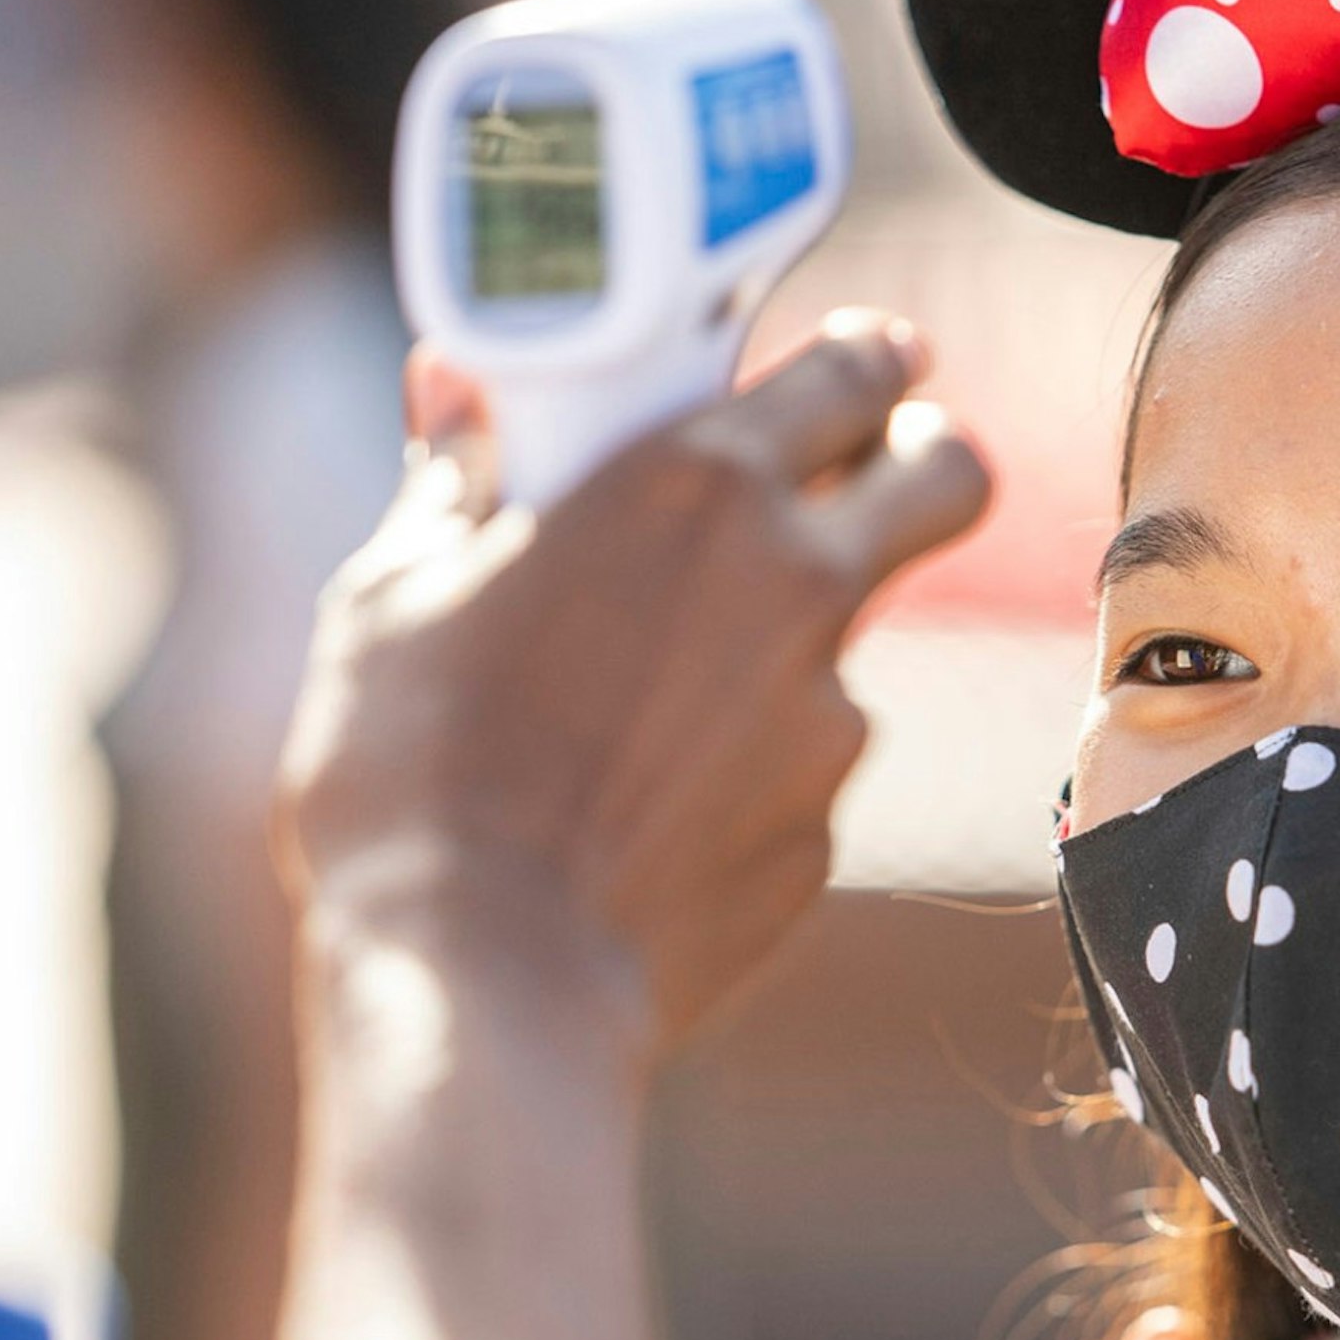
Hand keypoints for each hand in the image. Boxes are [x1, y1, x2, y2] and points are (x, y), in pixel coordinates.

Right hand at [280, 312, 989, 1046]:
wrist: (482, 981)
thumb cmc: (413, 771)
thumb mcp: (393, 593)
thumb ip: (455, 476)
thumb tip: (453, 388)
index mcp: (695, 485)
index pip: (854, 369)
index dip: (868, 358)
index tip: (864, 361)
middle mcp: (795, 585)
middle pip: (946, 477)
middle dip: (924, 461)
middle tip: (865, 478)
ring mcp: (827, 717)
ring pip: (850, 640)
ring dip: (784, 642)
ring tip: (649, 701)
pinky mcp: (822, 829)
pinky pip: (799, 768)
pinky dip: (748, 767)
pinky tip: (646, 808)